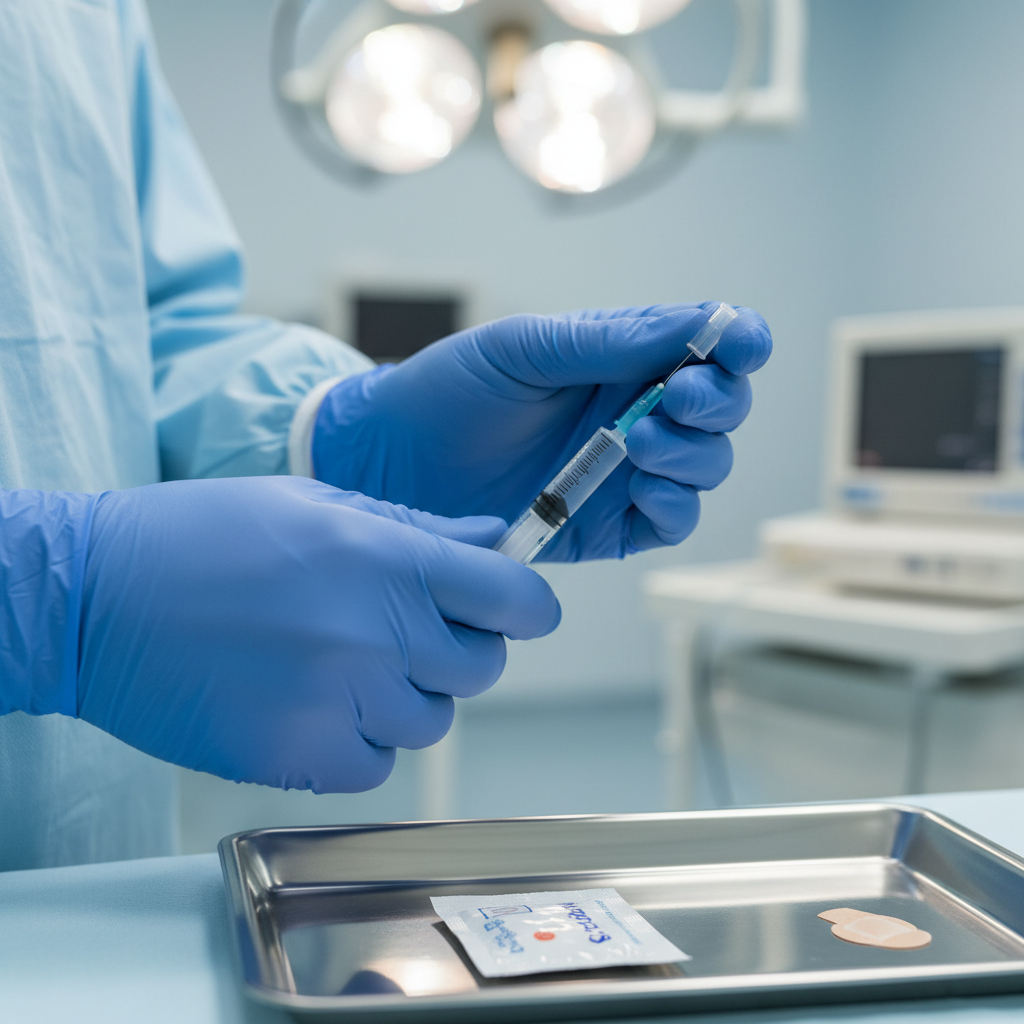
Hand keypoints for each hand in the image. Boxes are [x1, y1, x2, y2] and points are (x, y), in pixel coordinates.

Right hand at [77, 477, 557, 790]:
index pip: (517, 600)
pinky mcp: (300, 758)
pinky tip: (311, 703)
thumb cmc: (203, 537)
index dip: (526, 606)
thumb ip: (419, 530)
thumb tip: (495, 542)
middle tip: (402, 631)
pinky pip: (376, 764)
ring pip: (431, 721)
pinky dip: (358, 742)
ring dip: (403, 698)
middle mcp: (375, 633)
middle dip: (457, 650)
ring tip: (340, 664)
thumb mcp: (316, 504)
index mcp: (386, 559)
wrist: (96, 596)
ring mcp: (340, 702)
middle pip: (483, 667)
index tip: (514, 609)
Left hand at [312, 303, 770, 560]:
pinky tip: (646, 489)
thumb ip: (610, 341)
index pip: (707, 347)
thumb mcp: (526, 348)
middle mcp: (638, 413)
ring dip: (692, 453)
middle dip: (715, 401)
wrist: (394, 459)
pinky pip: (671, 522)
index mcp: (623, 359)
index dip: (738, 342)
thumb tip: (700, 322)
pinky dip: (675, 507)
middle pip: (721, 410)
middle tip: (676, 397)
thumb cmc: (452, 390)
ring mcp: (628, 473)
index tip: (739, 344)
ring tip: (638, 442)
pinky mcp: (611, 525)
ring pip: (706, 466)